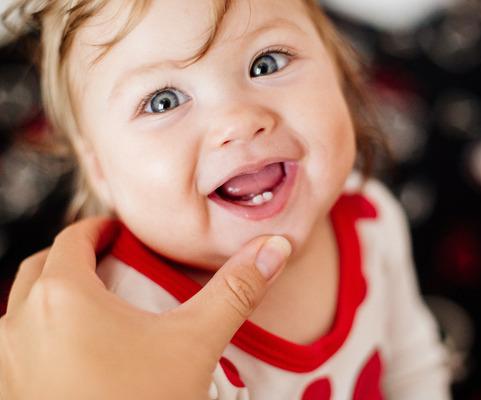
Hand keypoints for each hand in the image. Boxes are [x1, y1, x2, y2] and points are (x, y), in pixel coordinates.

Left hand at [0, 217, 290, 398]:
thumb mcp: (195, 344)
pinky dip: (39, 333)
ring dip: (51, 295)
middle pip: (42, 268)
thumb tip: (275, 248)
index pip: (73, 239)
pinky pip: (15, 344)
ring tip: (93, 305)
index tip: (118, 233)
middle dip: (74, 257)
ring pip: (20, 307)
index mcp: (61, 297)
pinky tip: (74, 352)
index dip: (98, 230)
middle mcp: (18, 324)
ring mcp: (6, 362)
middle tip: (108, 261)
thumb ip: (235, 290)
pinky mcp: (9, 390)